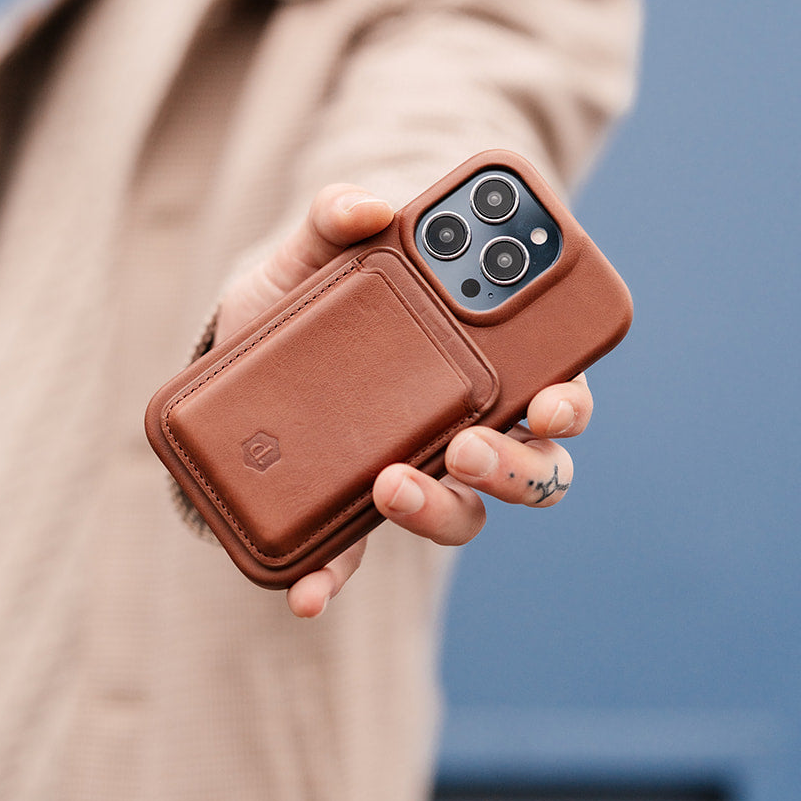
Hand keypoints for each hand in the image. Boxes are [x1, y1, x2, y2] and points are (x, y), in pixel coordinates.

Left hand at [214, 184, 592, 619]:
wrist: (231, 346)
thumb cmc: (302, 290)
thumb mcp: (311, 249)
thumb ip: (336, 216)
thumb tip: (362, 208)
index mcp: (482, 361)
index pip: (555, 387)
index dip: (569, 403)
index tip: (551, 400)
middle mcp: (464, 428)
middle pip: (533, 470)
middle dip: (515, 467)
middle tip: (468, 445)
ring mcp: (412, 476)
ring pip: (464, 517)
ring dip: (441, 512)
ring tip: (392, 484)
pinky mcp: (345, 516)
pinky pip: (353, 559)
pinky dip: (333, 579)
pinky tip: (307, 592)